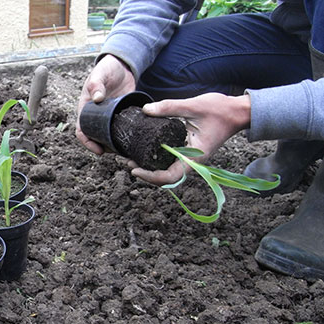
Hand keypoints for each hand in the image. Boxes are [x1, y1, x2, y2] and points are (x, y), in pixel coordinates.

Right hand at [76, 54, 135, 154]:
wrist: (122, 66)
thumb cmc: (106, 69)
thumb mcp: (99, 74)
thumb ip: (96, 84)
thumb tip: (97, 98)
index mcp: (85, 108)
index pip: (81, 130)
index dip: (87, 142)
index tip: (98, 150)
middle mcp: (95, 115)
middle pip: (95, 136)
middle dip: (102, 147)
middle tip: (114, 152)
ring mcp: (108, 117)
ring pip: (107, 135)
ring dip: (113, 144)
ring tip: (123, 150)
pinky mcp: (120, 115)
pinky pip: (119, 129)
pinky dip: (123, 136)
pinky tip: (131, 140)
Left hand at [129, 93, 251, 184]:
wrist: (237, 111)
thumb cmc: (220, 110)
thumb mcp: (192, 105)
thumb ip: (168, 107)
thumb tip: (146, 109)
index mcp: (194, 157)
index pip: (170, 177)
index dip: (150, 176)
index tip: (135, 169)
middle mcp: (191, 161)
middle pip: (165, 177)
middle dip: (145, 172)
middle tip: (126, 161)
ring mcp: (189, 157)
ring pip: (166, 170)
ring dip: (149, 167)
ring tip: (130, 157)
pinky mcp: (187, 150)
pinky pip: (169, 160)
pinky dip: (156, 158)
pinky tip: (144, 150)